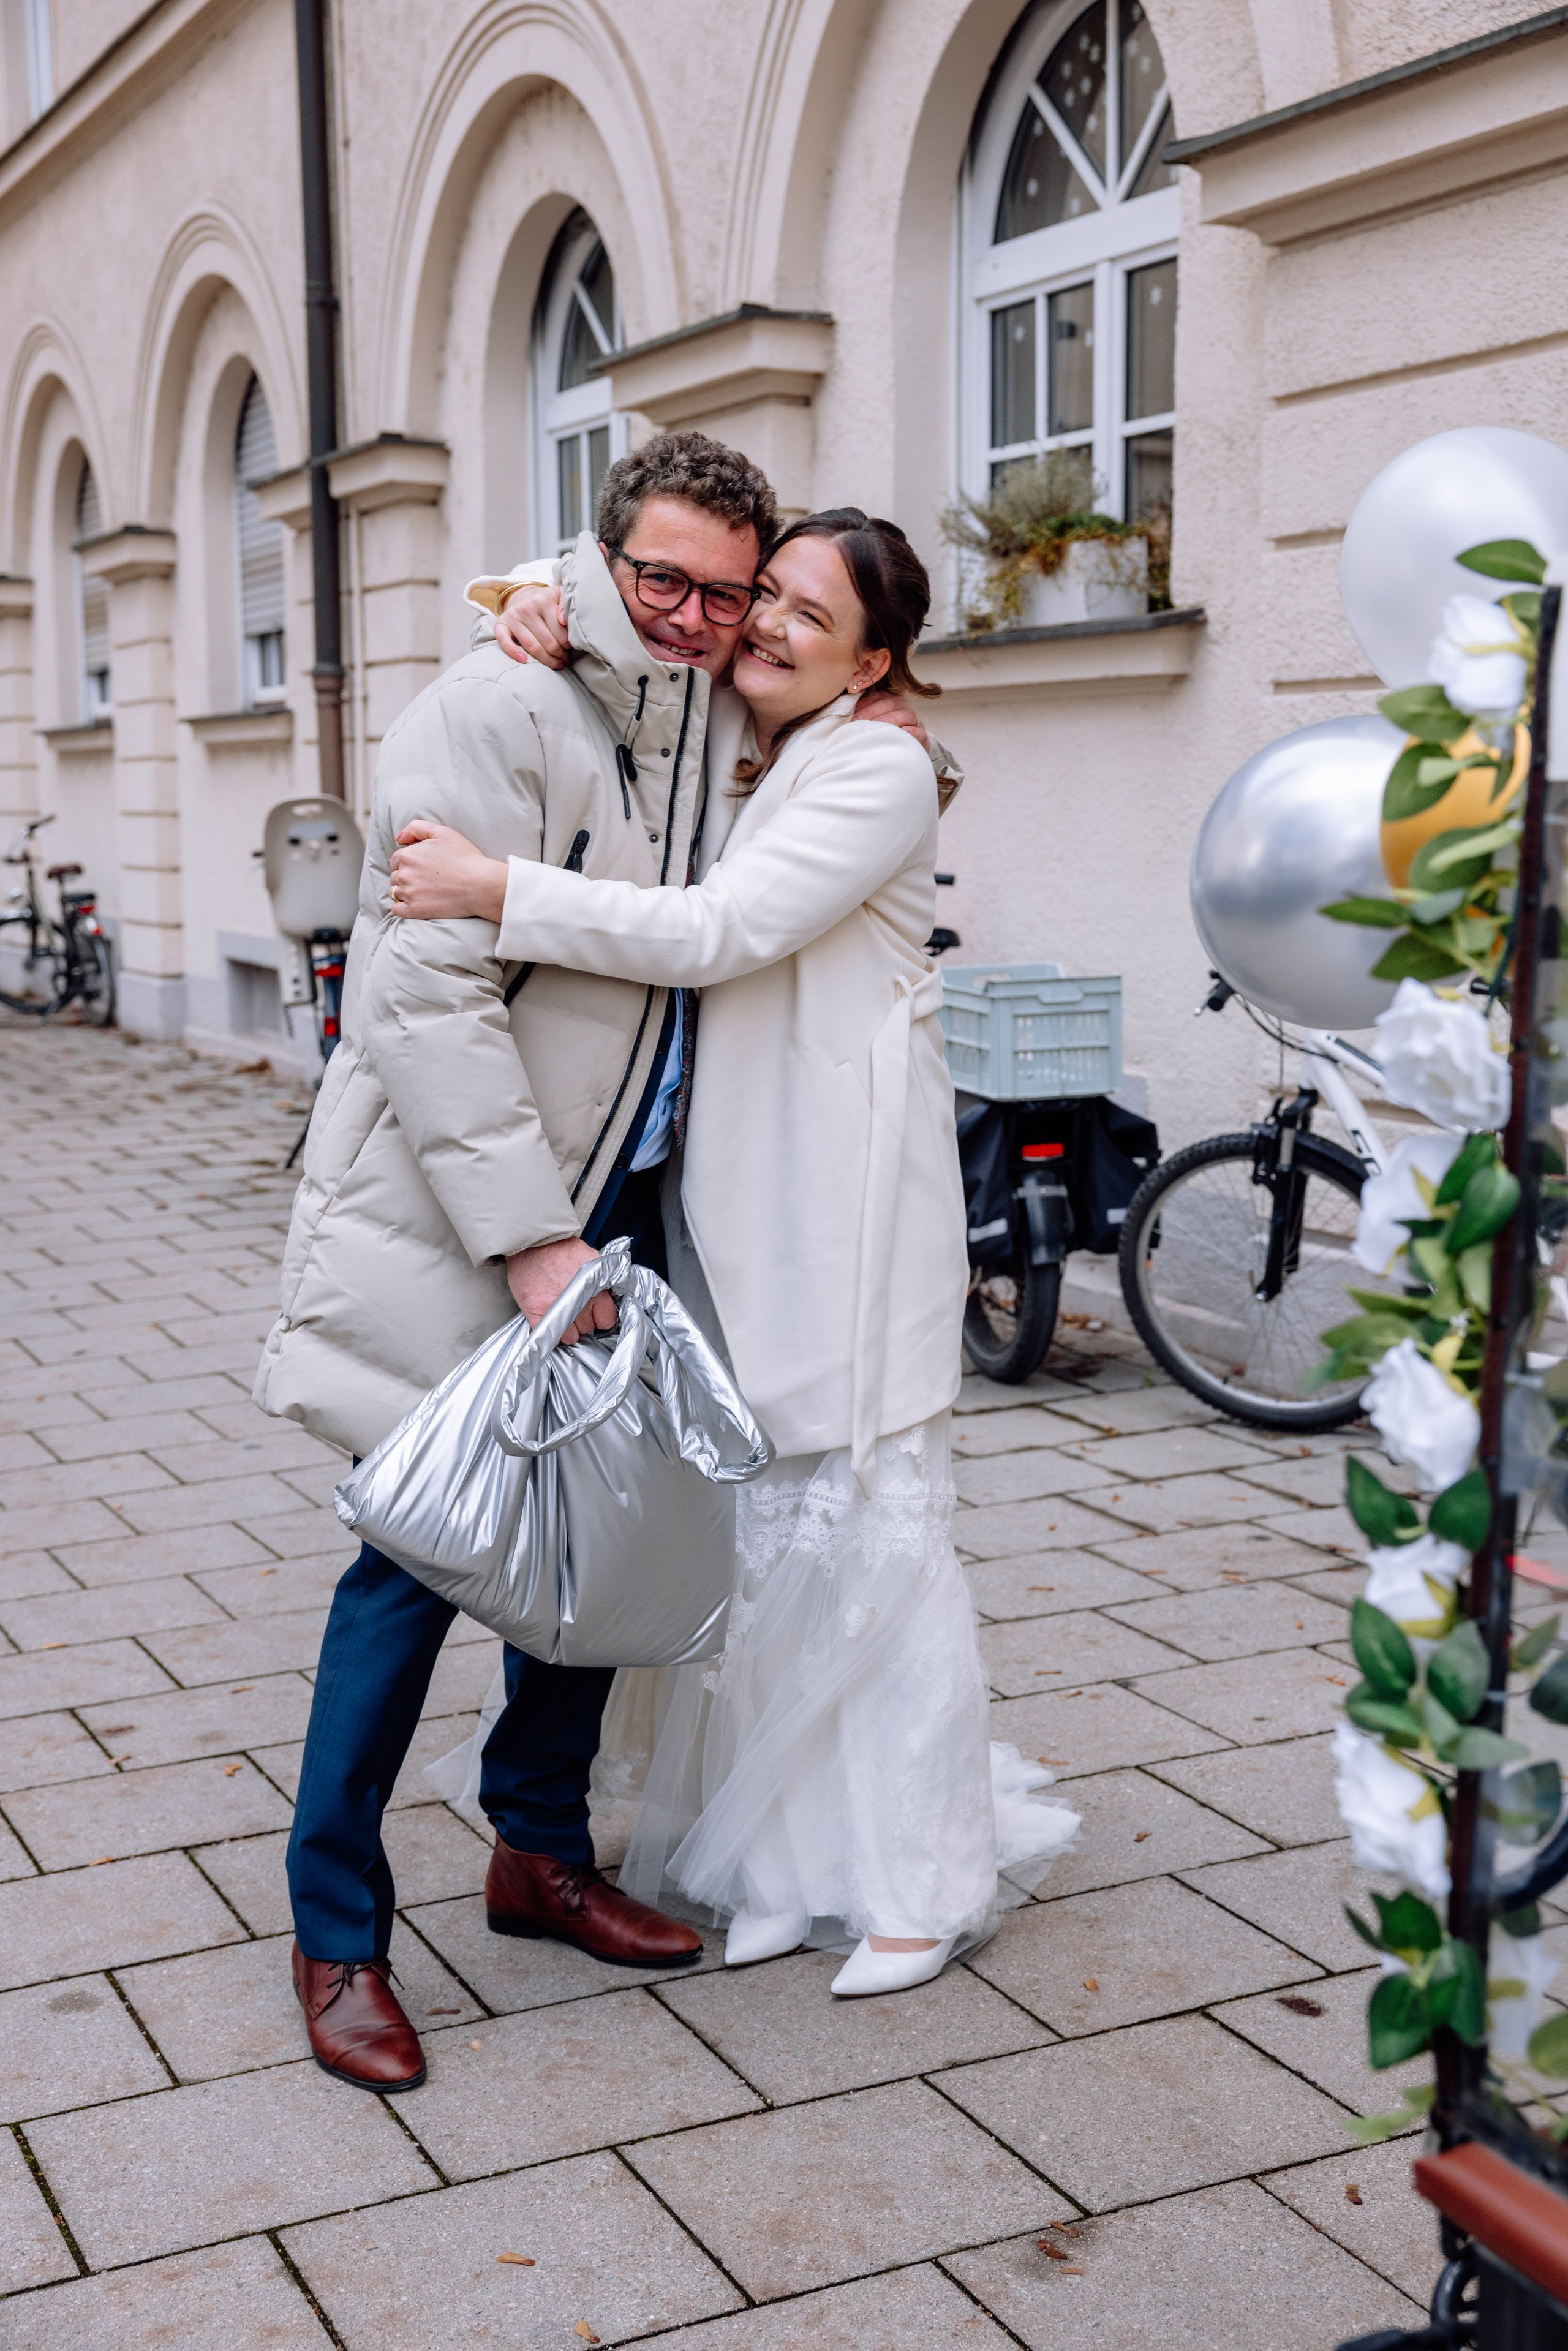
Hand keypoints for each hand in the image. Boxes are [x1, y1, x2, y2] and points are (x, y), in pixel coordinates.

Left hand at [390, 821, 507, 921]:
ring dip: (404, 891)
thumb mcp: (443, 832)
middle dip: (406, 876)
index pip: (396, 859)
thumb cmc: (465, 857)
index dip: (407, 862)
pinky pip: (396, 909)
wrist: (480, 885)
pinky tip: (413, 903)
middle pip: (395, 875)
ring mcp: (409, 893)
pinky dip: (401, 907)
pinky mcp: (415, 910)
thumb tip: (398, 838)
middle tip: (424, 879)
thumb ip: (416, 828)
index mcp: (408, 855)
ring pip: (394, 892)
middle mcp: (405, 874)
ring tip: (422, 891)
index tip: (421, 867)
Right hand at [496, 585, 569, 669]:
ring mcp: (513, 617)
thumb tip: (564, 621)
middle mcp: (527, 608)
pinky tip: (524, 661)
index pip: (560, 632)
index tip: (571, 649)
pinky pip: (504, 641)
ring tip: (556, 664)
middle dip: (560, 655)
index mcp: (543, 601)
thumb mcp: (561, 596)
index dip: (569, 645)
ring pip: (532, 647)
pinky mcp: (501, 624)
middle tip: (565, 659)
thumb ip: (566, 606)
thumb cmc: (548, 601)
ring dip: (546, 660)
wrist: (526, 596)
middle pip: (548, 642)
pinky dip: (513, 652)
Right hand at [506, 1237, 616, 1343]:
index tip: (593, 1314)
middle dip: (581, 1321)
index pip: (606, 1320)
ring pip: (569, 1337)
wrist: (531, 1242)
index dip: (599, 1318)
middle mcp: (579, 1299)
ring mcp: (557, 1308)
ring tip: (559, 1311)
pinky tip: (548, 1318)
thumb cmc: (558, 1248)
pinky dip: (548, 1331)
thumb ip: (601, 1280)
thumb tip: (608, 1295)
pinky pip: (549, 1336)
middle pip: (587, 1328)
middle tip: (572, 1307)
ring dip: (565, 1328)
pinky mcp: (537, 1312)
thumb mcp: (590, 1259)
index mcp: (596, 1286)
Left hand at [852, 686, 928, 752]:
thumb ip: (861, 714)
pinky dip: (910, 732)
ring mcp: (914, 721)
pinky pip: (918, 732)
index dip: (866, 705)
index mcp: (890, 700)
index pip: (879, 696)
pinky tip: (900, 734)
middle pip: (891, 702)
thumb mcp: (871, 722)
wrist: (901, 753)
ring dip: (890, 720)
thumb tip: (844, 714)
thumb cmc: (880, 737)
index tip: (853, 718)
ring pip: (906, 714)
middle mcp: (904, 707)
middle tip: (860, 723)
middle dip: (874, 712)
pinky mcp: (922, 736)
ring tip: (877, 727)